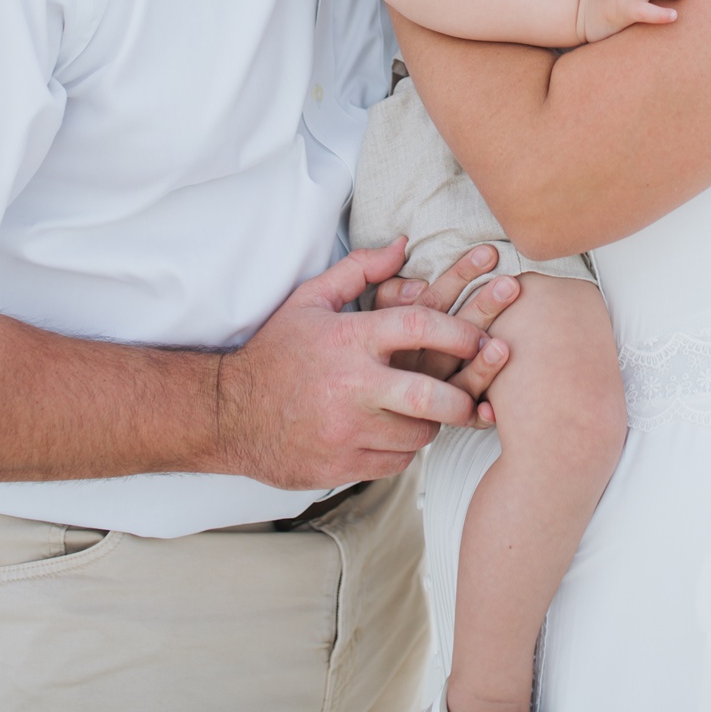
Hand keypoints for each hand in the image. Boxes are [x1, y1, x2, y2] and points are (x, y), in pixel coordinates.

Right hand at [215, 241, 498, 490]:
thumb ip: (359, 269)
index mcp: (349, 339)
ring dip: (432, 423)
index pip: (420, 326)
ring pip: (418, 434)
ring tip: (430, 411)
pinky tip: (397, 433)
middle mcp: (351, 386)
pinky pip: (397, 462)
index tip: (481, 339)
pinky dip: (405, 449)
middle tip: (477, 396)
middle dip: (464, 397)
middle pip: (429, 396)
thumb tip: (402, 245)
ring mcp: (347, 431)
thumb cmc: (276, 353)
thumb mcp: (310, 300)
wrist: (229, 413)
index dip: (460, 332)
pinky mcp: (343, 466)